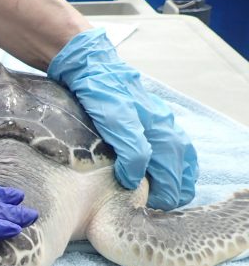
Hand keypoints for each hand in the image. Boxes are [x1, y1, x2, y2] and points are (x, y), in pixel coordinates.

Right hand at [48, 28, 197, 209]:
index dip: (181, 175)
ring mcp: (139, 112)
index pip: (181, 150)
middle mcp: (155, 115)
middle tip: (169, 204)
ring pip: (163, 149)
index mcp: (158, 117)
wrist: (84, 60)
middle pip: (176, 154)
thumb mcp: (124, 111)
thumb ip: (134, 134)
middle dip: (176, 182)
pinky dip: (134, 161)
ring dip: (163, 177)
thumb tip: (135, 166)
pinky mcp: (118, 111)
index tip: (175, 197)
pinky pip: (132, 141)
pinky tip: (129, 177)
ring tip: (157, 199)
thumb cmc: (101, 89)